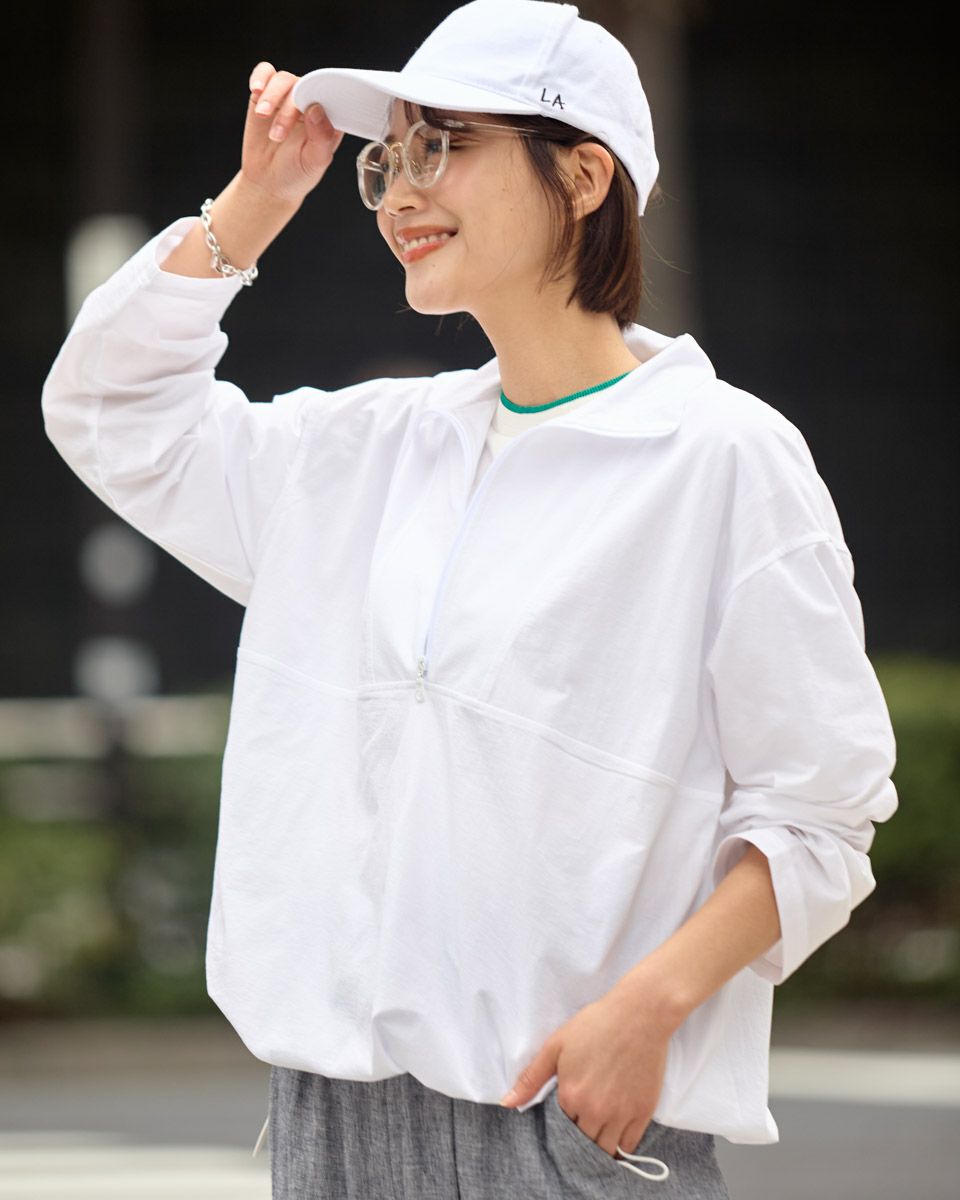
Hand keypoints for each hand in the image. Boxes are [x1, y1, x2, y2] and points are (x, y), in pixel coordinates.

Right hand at [241, 61, 344, 205]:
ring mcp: (288, 97)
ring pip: (283, 80)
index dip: (320, 95)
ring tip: (262, 116)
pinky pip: (264, 73)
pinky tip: (256, 90)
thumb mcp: (314, 162)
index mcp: (330, 118)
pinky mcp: (266, 95)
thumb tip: (317, 109)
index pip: (331, 95)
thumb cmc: (296, 173)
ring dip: (271, 96)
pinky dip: (259, 78)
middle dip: (288, 108)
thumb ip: (321, 137)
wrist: (268, 182)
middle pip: (303, 86)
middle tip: (278, 135)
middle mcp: (310, 103)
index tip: (307, 108)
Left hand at [499, 990, 675, 1159]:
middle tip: (579, 1125)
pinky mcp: (643, 1112)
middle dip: (578, 1140)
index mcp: (571, 1096)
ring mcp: (621, 1114)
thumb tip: (506, 1103)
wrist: (638, 1015)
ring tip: (595, 1134)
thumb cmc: (595, 1025)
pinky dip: (620, 1146)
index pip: (559, 1129)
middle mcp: (595, 1111)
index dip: (560, 1124)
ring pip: (605, 1150)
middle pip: (582, 1144)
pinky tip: (614, 1136)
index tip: (565, 1115)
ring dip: (597, 1147)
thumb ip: (531, 1078)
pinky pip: (629, 1146)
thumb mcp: (556, 1045)